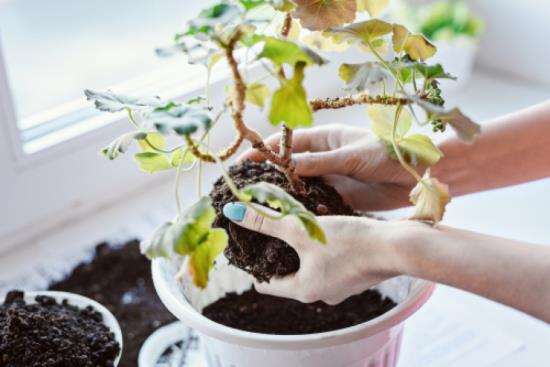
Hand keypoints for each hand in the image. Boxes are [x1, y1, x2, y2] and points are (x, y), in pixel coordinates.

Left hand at [222, 202, 407, 303]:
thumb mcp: (303, 229)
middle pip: (288, 275)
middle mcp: (321, 294)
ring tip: (295, 226)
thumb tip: (234, 213)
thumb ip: (268, 221)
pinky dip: (321, 248)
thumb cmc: (350, 242)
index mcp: (304, 291)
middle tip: (269, 231)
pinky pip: (329, 262)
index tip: (248, 248)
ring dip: (302, 249)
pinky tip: (323, 228)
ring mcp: (341, 285)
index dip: (254, 267)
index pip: (267, 284)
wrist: (398, 247)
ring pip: (310, 267)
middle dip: (278, 254)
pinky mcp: (356, 273)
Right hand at [241, 124, 415, 210]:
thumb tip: (287, 164)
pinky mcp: (340, 198)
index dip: (264, 151)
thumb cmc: (388, 153)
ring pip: (301, 188)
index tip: (243, 162)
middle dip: (269, 176)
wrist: (419, 174)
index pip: (287, 143)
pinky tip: (292, 220)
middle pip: (289, 167)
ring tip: (262, 208)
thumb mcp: (351, 156)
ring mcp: (331, 179)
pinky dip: (305, 211)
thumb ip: (320, 162)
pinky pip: (317, 204)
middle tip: (246, 190)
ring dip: (285, 196)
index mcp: (325, 138)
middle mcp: (324, 158)